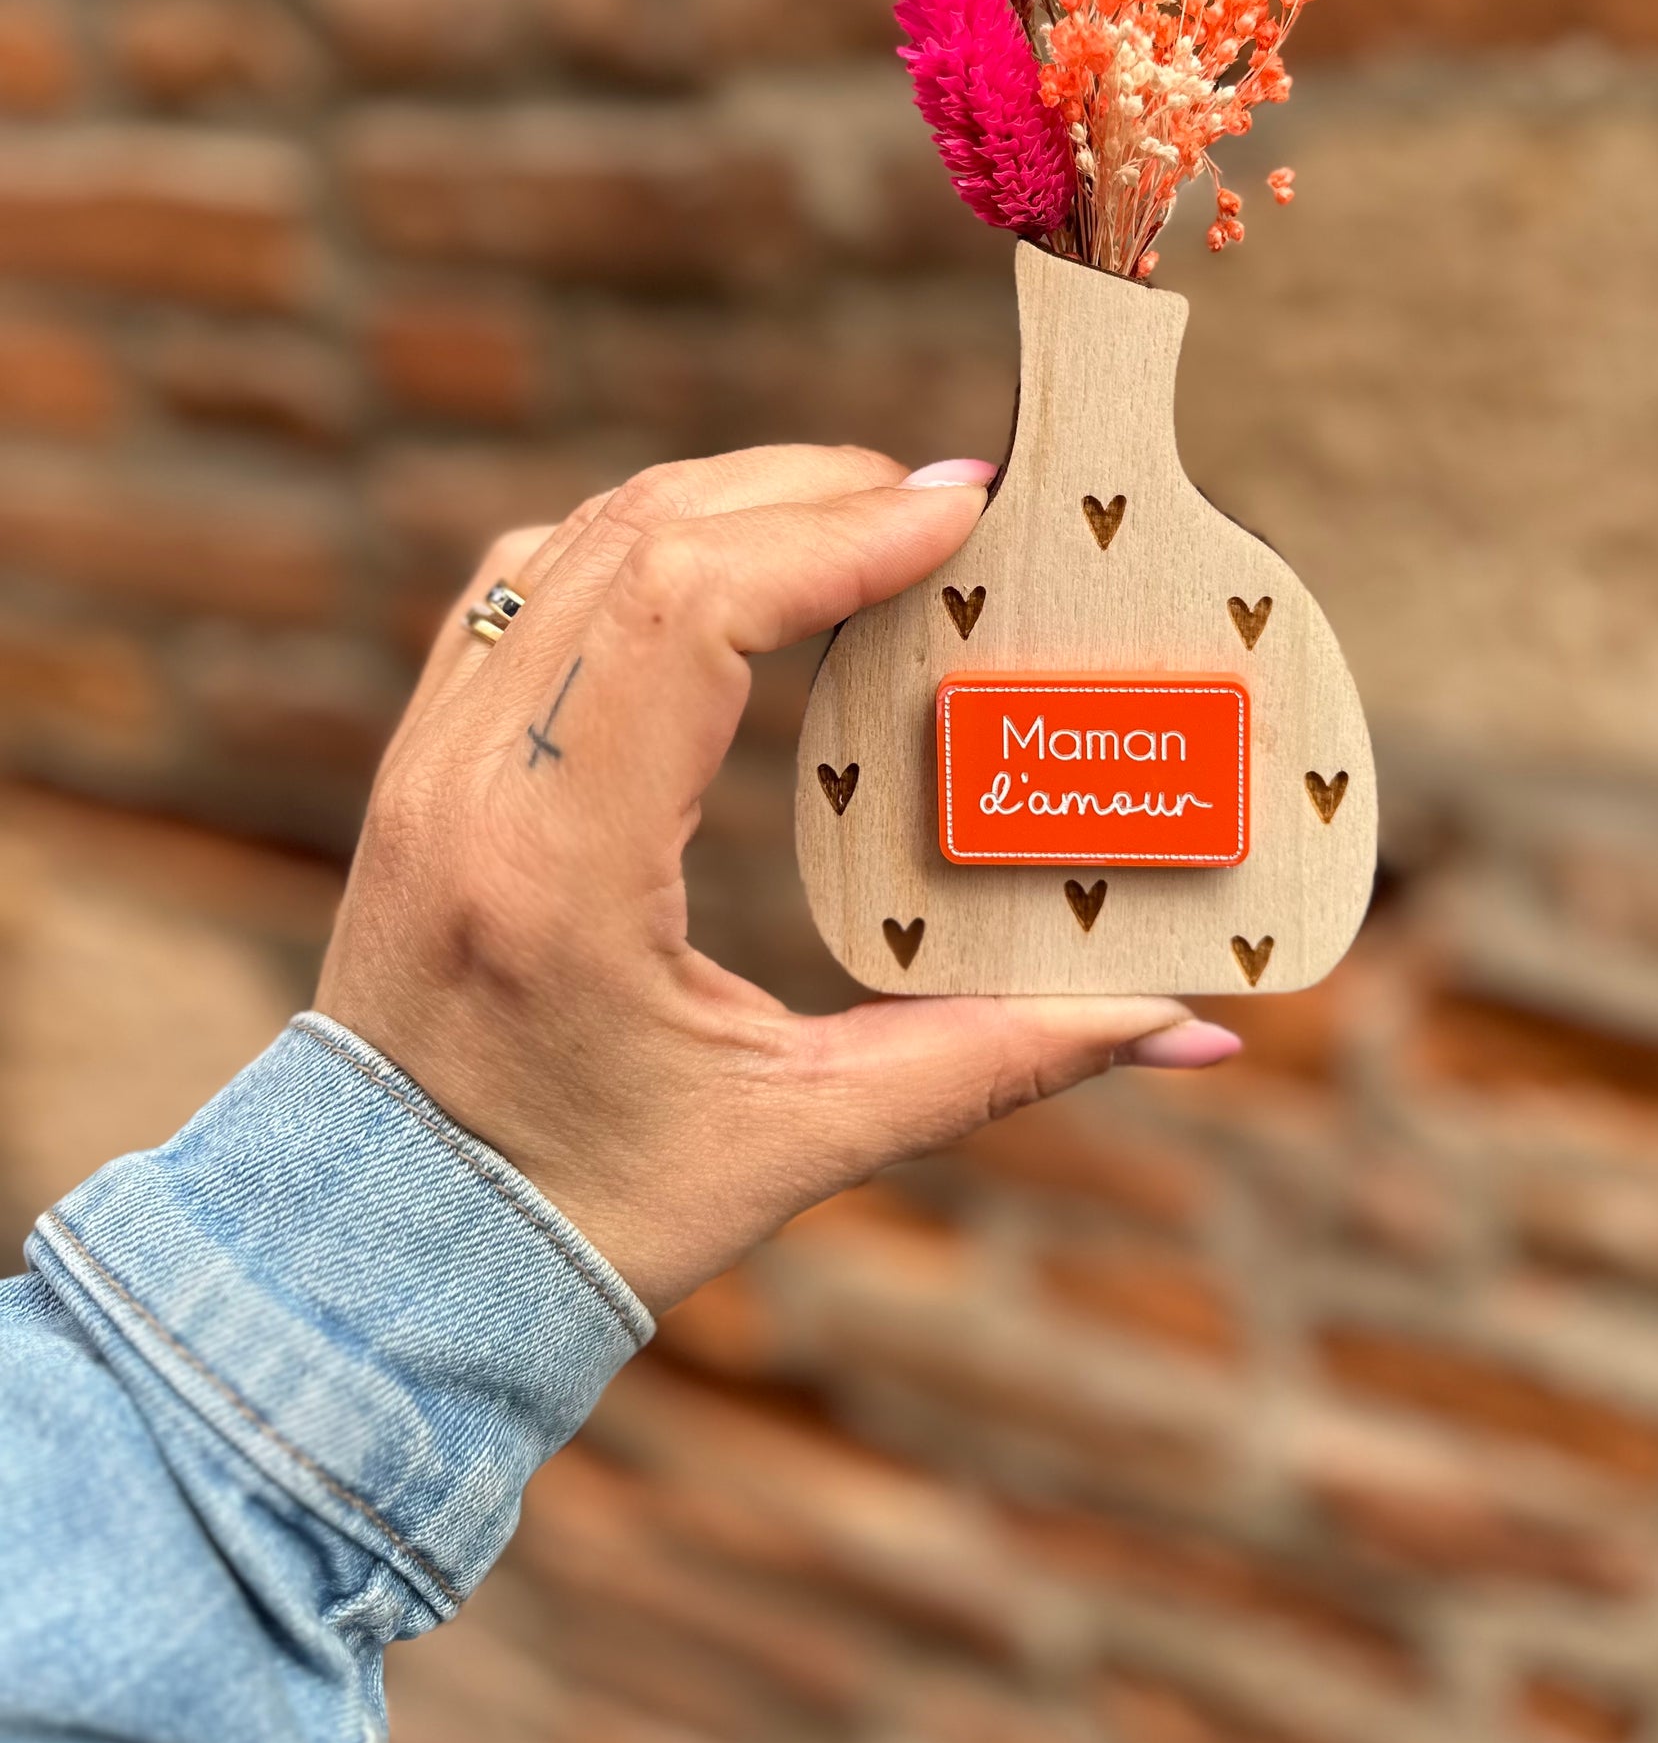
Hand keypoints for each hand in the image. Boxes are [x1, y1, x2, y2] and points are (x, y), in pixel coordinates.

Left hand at [317, 446, 1238, 1312]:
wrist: (384, 1251)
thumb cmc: (592, 1209)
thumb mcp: (804, 1138)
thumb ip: (1004, 1061)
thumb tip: (1189, 1022)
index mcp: (562, 869)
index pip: (689, 612)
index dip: (835, 532)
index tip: (961, 514)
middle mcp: (476, 784)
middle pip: (641, 541)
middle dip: (809, 491)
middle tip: (947, 508)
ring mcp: (431, 759)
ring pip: (575, 540)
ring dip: (728, 500)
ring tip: (862, 515)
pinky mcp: (422, 757)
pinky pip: (525, 581)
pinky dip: (638, 539)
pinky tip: (729, 557)